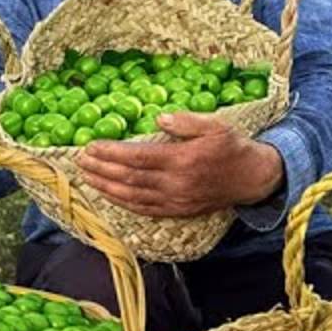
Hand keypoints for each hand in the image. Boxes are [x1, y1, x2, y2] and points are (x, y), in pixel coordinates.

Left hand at [74, 111, 284, 216]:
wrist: (253, 178)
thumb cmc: (232, 147)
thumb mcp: (215, 126)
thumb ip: (187, 122)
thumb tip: (160, 120)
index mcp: (183, 160)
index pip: (137, 157)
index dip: (111, 153)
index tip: (91, 146)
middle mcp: (176, 183)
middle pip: (129, 178)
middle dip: (101, 169)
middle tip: (79, 161)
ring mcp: (176, 200)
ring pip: (132, 196)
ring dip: (106, 187)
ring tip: (86, 177)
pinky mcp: (178, 211)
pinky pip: (145, 209)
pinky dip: (123, 203)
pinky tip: (108, 195)